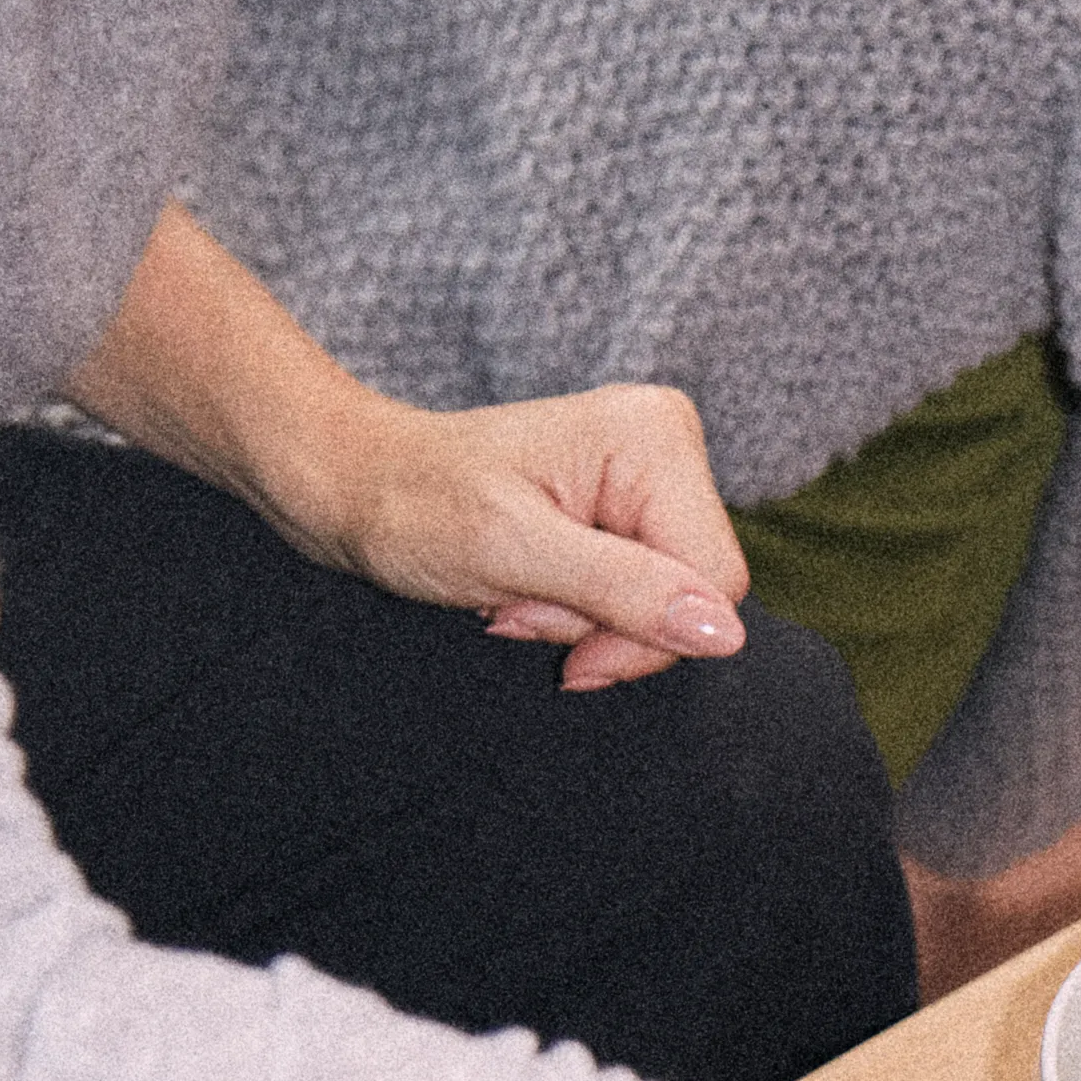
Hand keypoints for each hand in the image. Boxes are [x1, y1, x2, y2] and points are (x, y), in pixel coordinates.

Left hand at [290, 382, 752, 692]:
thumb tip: (724, 634)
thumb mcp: (514, 554)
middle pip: (694, 597)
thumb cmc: (414, 504)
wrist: (357, 486)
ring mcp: (649, 476)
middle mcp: (666, 446)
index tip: (561, 641)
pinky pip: (638, 596)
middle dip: (603, 625)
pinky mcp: (627, 508)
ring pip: (664, 607)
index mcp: (654, 438)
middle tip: (521, 600)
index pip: (713, 582)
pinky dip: (577, 614)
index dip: (644, 635)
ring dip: (581, 623)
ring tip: (515, 589)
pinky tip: (528, 588)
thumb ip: (624, 589)